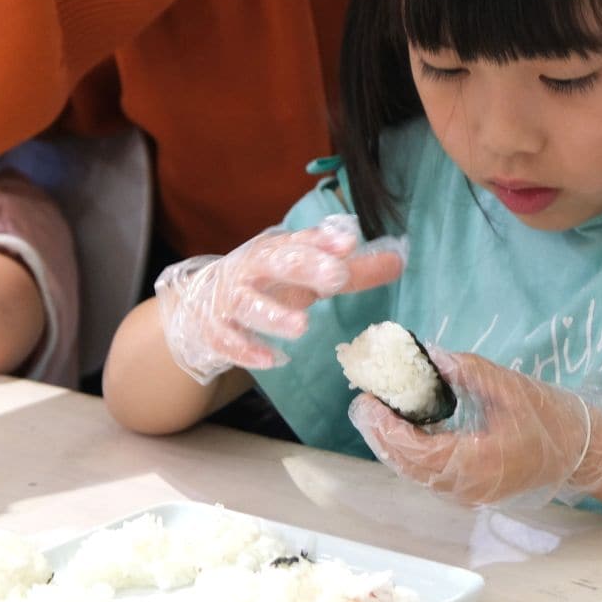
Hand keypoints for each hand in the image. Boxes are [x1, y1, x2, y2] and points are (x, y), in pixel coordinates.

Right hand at [155, 214, 404, 382]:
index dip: (325, 241)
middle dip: (305, 266)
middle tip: (337, 276)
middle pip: (277, 262)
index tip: (349, 243)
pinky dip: (246, 349)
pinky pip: (227, 340)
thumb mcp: (308, 274)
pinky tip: (271, 360)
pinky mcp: (214, 329)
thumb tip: (401, 260)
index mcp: (278, 250)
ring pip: (248, 304)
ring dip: (274, 316)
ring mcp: (230, 299)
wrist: (200, 303)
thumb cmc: (268, 284)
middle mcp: (252, 269)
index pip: (303, 240)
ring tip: (302, 327)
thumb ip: (354, 270)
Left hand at [348, 349, 601, 507]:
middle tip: (364, 402)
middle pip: (409, 467)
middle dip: (381, 436)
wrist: (577, 450)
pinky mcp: (467, 491)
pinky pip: (428, 474)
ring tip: (376, 411)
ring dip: (392, 444)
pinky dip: (409, 451)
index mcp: (480, 464)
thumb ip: (466, 371)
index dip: (388, 429)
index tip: (369, 401)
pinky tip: (402, 426)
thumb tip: (427, 353)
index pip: (418, 452)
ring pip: (415, 474)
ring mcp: (467, 494)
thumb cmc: (547, 416)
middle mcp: (468, 488)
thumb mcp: (508, 386)